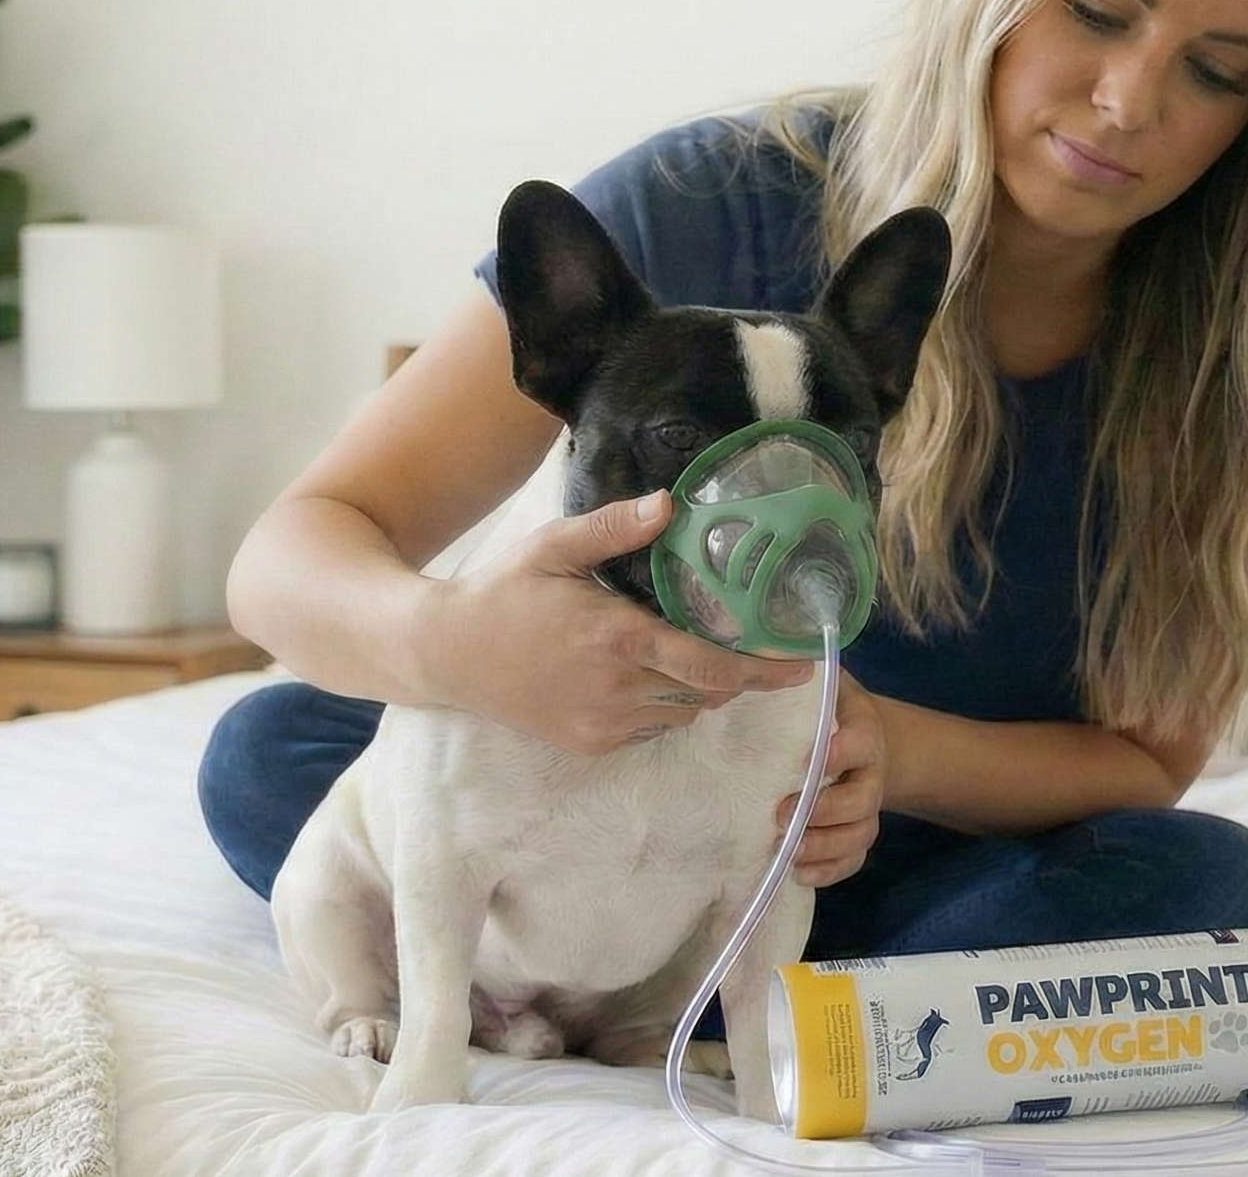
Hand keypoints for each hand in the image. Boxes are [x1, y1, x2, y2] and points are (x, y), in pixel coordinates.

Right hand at [415, 491, 815, 754]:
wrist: (446, 655)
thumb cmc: (503, 592)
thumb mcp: (553, 546)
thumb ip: (614, 528)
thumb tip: (670, 504)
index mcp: (617, 638)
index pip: (710, 666)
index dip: (762, 670)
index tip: (801, 665)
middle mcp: (617, 690)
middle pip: (706, 696)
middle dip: (734, 678)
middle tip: (752, 652)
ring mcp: (602, 724)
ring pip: (682, 716)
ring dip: (697, 692)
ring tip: (688, 657)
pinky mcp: (589, 744)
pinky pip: (650, 731)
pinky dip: (663, 709)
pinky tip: (644, 678)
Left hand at [779, 670, 884, 886]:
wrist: (859, 735)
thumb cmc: (825, 706)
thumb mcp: (821, 683)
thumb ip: (797, 671)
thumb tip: (758, 655)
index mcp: (863, 729)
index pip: (862, 741)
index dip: (841, 753)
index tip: (811, 758)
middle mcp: (871, 772)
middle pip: (863, 800)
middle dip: (824, 811)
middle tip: (782, 813)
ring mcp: (866, 806)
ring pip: (859, 834)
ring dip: (824, 847)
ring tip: (787, 851)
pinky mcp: (856, 832)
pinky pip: (854, 859)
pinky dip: (830, 871)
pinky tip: (799, 873)